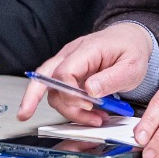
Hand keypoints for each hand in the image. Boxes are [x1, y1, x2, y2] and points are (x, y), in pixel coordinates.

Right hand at [18, 22, 152, 123]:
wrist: (131, 38)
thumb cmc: (131, 49)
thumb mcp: (132, 66)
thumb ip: (112, 79)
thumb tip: (90, 92)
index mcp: (87, 49)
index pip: (64, 71)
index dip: (70, 93)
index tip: (88, 105)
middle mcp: (71, 54)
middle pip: (44, 76)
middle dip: (32, 97)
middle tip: (26, 114)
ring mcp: (68, 63)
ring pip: (53, 90)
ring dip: (69, 109)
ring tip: (95, 119)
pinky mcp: (69, 73)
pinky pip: (61, 93)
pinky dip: (71, 107)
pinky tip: (88, 115)